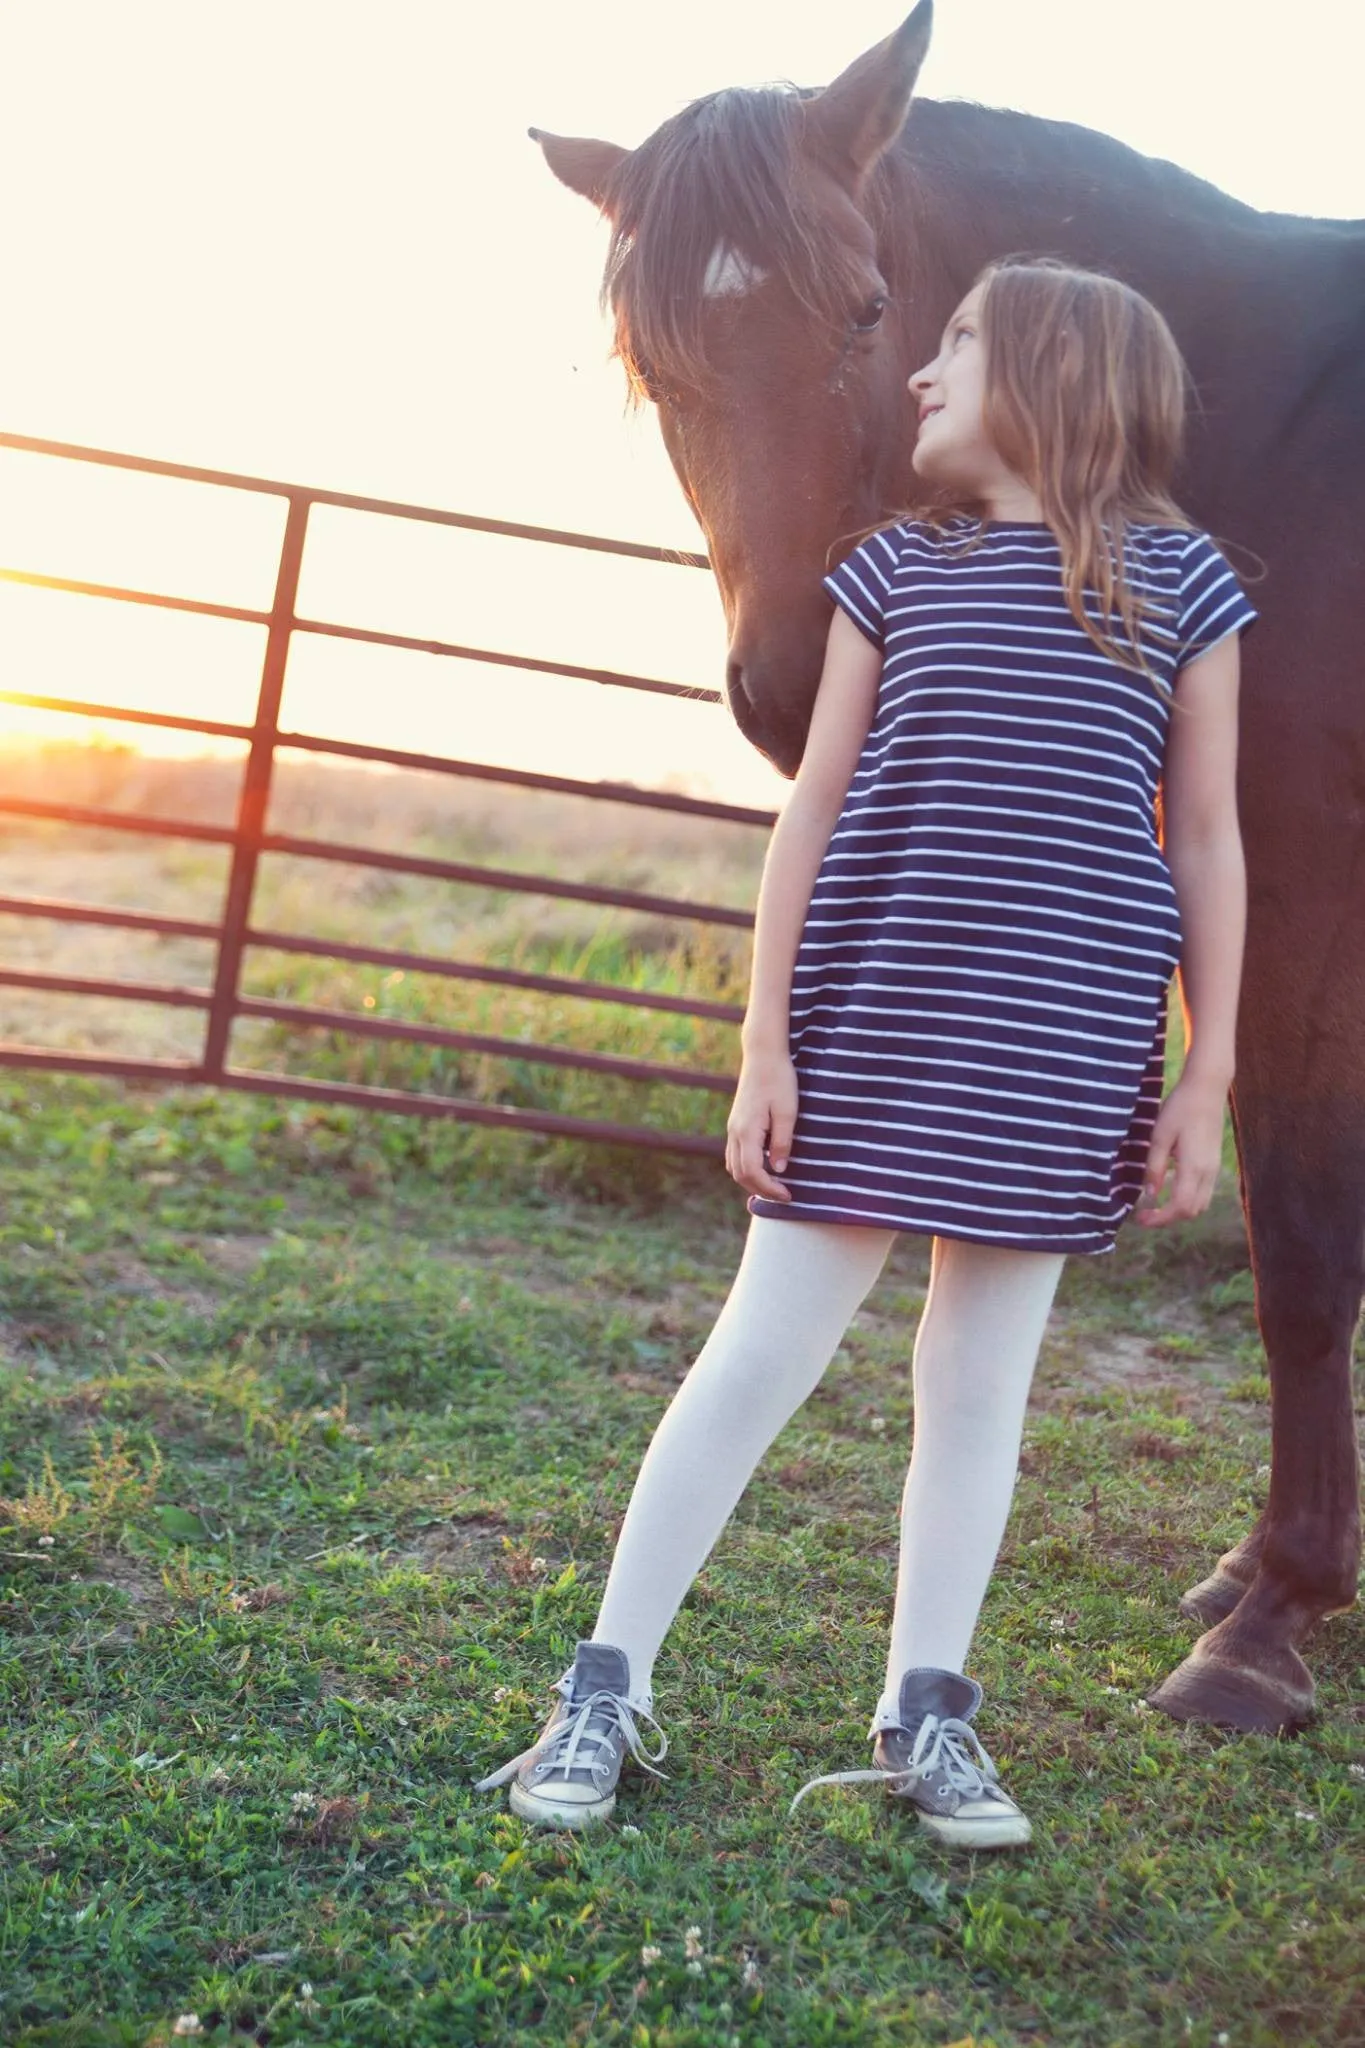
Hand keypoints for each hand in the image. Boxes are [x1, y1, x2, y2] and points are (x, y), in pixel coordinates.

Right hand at [726, 1050, 797, 1200]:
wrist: (763, 1055)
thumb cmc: (779, 1080)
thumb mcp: (787, 1112)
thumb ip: (782, 1142)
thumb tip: (779, 1169)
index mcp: (747, 1131)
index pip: (753, 1172)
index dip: (769, 1189)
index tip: (788, 1195)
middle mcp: (735, 1132)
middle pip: (740, 1174)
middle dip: (760, 1190)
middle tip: (784, 1196)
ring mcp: (732, 1128)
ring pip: (734, 1167)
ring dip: (751, 1181)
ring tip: (773, 1187)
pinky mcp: (735, 1124)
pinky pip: (734, 1155)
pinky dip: (746, 1169)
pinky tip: (764, 1168)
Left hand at [1133, 1071, 1227, 1227]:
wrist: (1207, 1090)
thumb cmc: (1180, 1109)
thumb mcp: (1159, 1136)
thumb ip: (1154, 1167)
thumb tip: (1150, 1194)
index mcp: (1194, 1167)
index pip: (1181, 1207)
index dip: (1161, 1219)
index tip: (1141, 1219)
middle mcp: (1208, 1172)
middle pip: (1192, 1211)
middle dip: (1168, 1218)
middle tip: (1145, 1214)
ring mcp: (1214, 1168)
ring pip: (1201, 1203)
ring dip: (1179, 1210)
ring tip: (1156, 1205)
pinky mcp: (1214, 1162)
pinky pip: (1204, 1191)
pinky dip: (1188, 1198)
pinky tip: (1169, 1187)